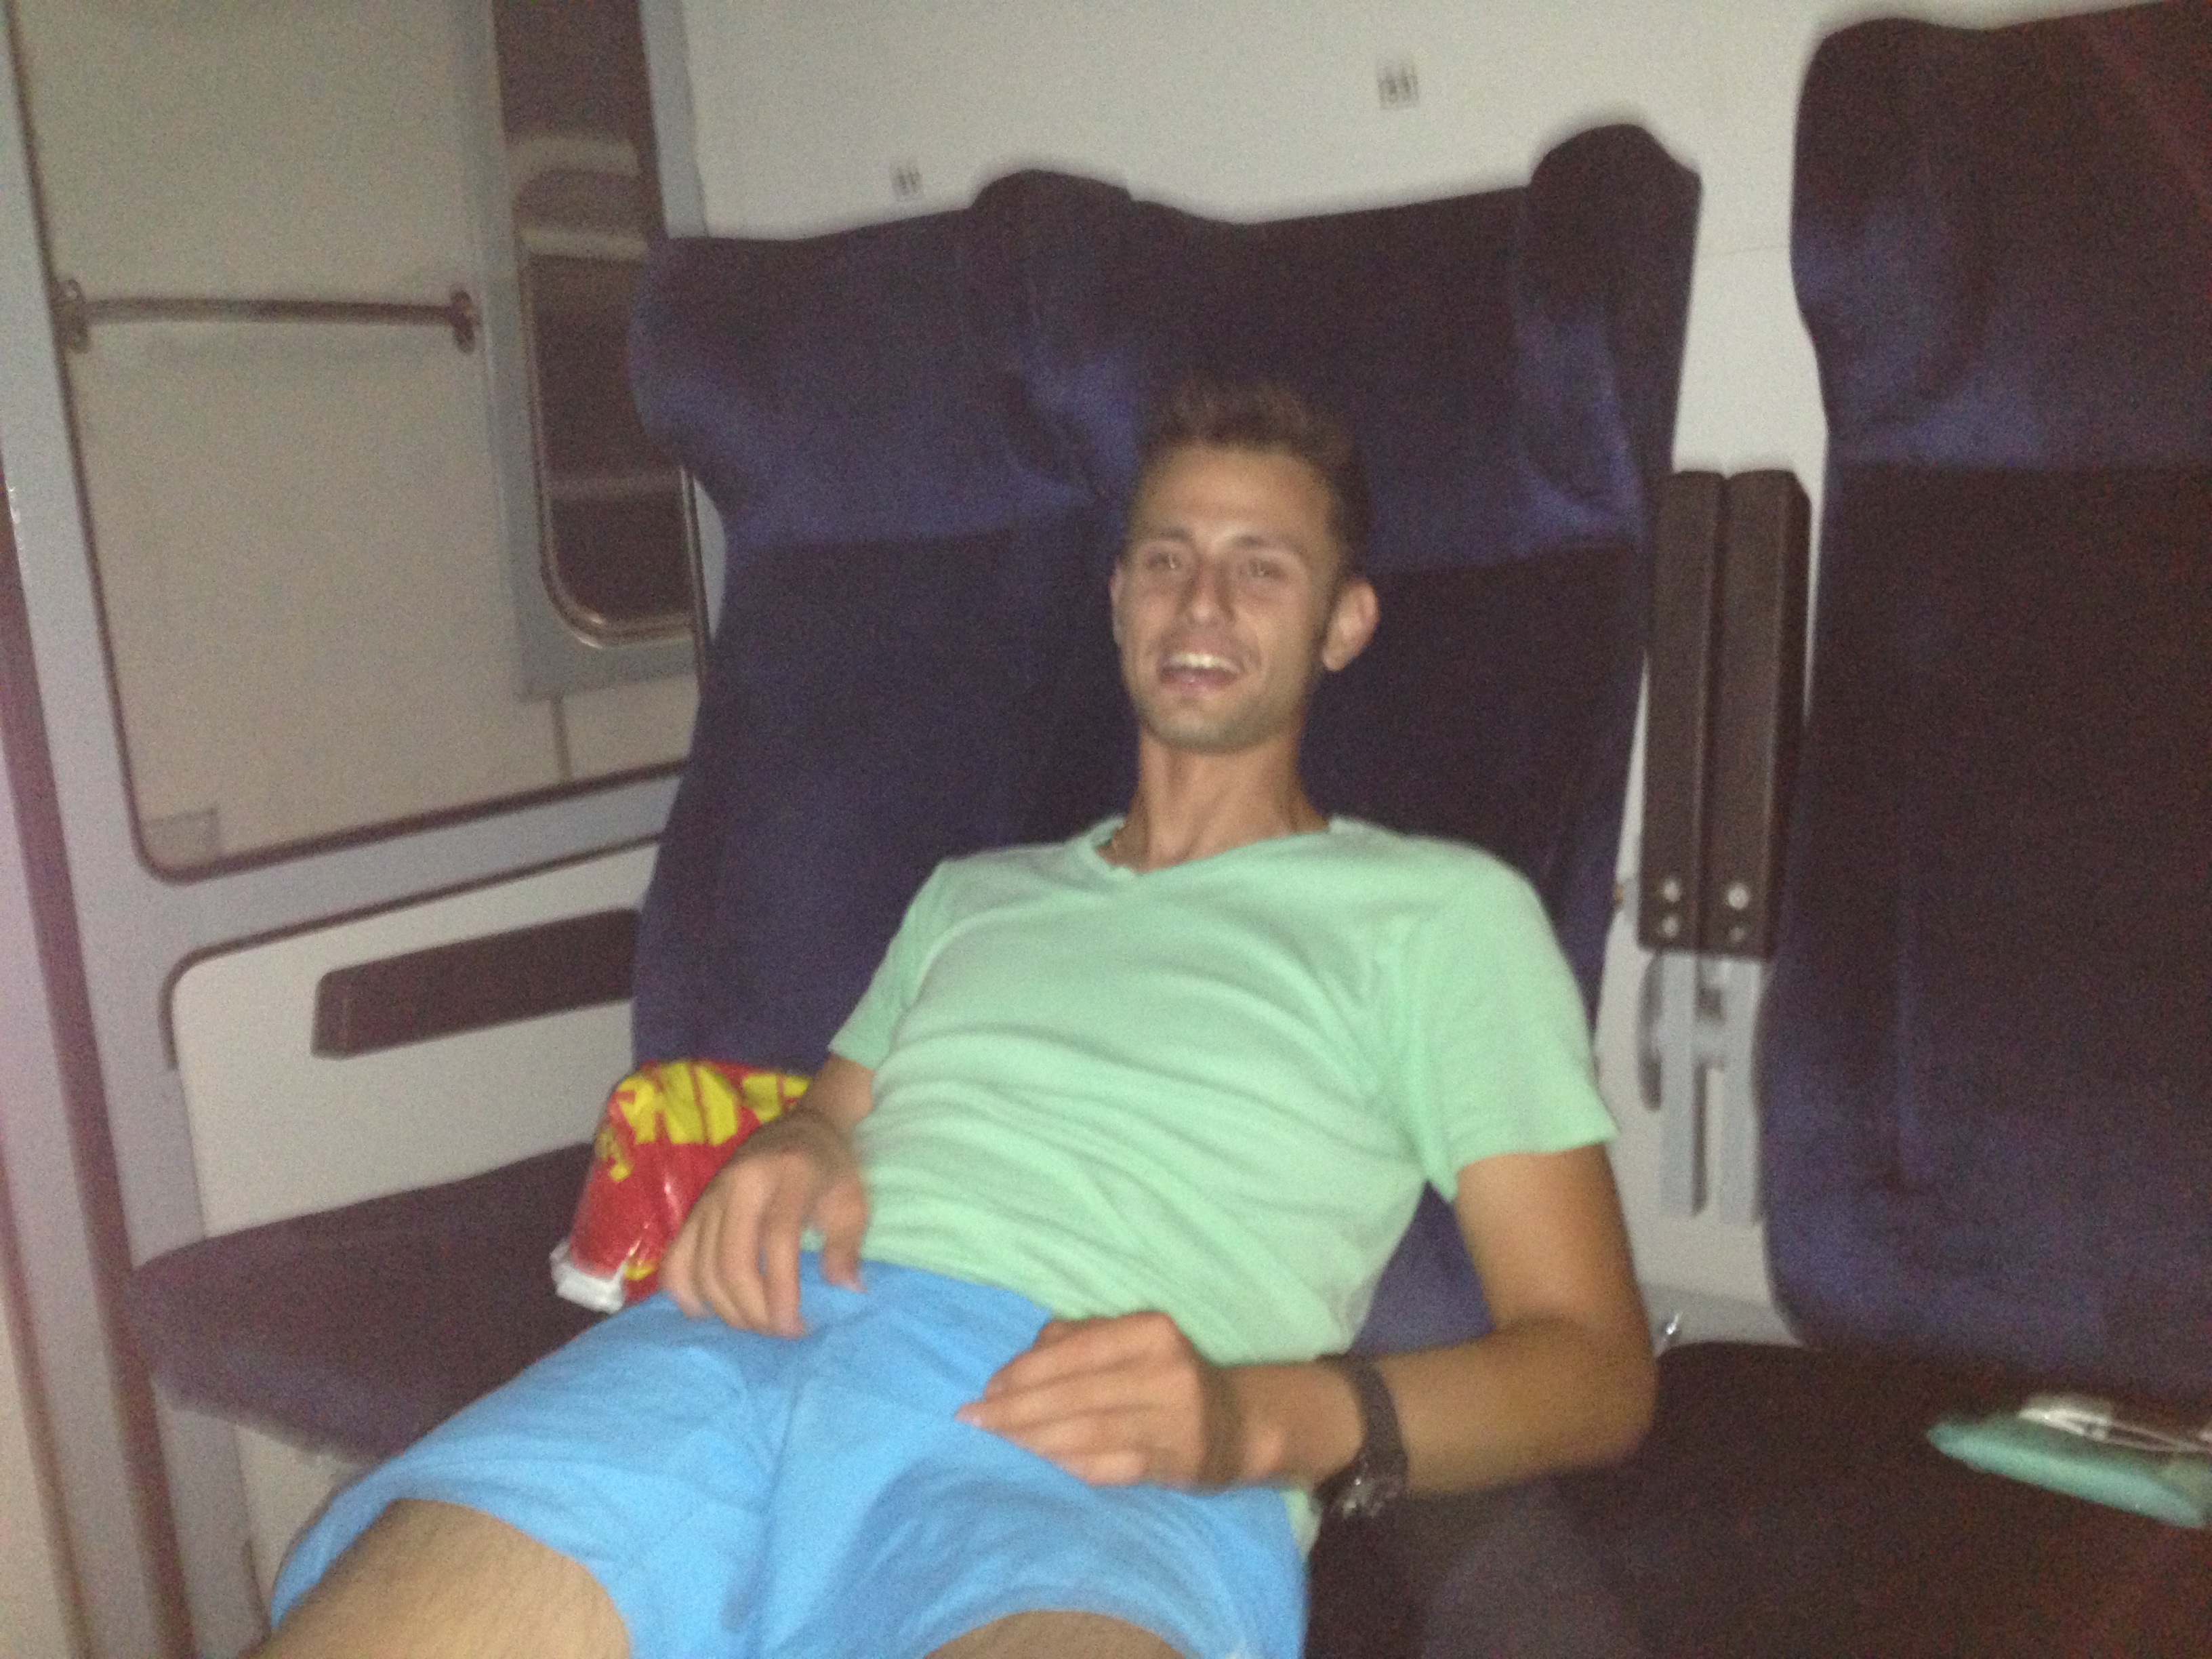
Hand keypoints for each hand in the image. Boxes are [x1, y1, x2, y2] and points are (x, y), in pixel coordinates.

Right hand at [658, 1111, 866, 1334]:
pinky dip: (686, 1293)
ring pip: (701, 1267)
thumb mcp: (854, 1202)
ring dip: (726, 1309)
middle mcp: (740, 1182)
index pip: (775, 1239)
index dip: (780, 1291)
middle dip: (753, 1310)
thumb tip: (844, 1291)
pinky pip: (675, 1259)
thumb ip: (847, 1247)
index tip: (795, 1327)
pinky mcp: (693, 1209)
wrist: (804, 1126)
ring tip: (757, 1322)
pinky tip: (711, 1310)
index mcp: (787, 1174)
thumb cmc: (832, 1169)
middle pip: (731, 1261)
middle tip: (779, 1330)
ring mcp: (710, 1195)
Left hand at [956, 1311, 1246, 1487]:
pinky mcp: (1168, 1464)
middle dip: (1016, 1410)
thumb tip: (1016, 1366)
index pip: (1075, 1352)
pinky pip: (1103, 1466)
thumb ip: (1075, 1338)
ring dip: (1031, 1439)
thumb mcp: (1131, 1338)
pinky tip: (1035, 1461)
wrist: (1235, 1424)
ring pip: (1084, 1433)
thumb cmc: (1164, 1373)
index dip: (1024, 1372)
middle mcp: (1164, 1373)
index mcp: (1151, 1332)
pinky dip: (1063, 1464)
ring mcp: (1170, 1422)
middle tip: (973, 1420)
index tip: (985, 1389)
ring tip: (995, 1441)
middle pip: (1075, 1395)